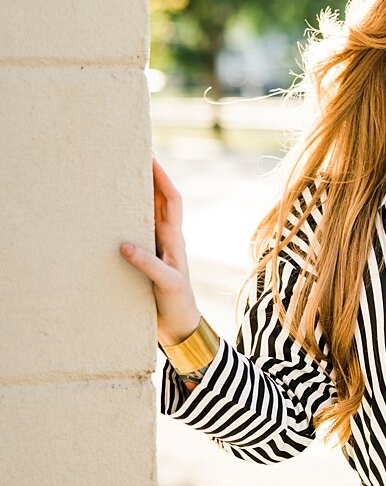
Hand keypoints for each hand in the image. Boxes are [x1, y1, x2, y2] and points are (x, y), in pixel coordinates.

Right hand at [119, 154, 201, 345]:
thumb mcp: (167, 284)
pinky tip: (105, 216)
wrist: (180, 328)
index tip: (150, 156)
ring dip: (132, 196)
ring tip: (114, 178)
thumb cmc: (178, 305)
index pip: (170, 200)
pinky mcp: (144, 261)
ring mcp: (154, 249)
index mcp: (174, 239)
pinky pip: (132, 234)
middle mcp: (164, 239)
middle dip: (147, 177)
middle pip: (156, 200)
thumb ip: (149, 265)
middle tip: (129, 157)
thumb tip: (125, 245)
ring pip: (143, 215)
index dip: (162, 178)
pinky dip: (121, 221)